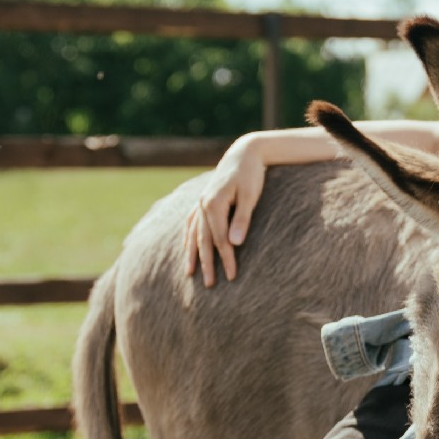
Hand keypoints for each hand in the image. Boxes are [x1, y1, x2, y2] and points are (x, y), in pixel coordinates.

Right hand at [183, 136, 265, 286]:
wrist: (244, 153)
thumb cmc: (251, 174)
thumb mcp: (251, 196)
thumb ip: (242, 220)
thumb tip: (234, 244)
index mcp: (213, 204)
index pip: (220, 239)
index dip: (226, 259)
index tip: (232, 276)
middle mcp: (202, 204)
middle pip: (203, 240)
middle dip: (207, 264)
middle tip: (209, 286)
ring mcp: (200, 202)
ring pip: (193, 233)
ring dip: (192, 254)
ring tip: (190, 274)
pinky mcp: (202, 201)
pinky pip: (190, 223)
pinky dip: (188, 238)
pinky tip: (187, 249)